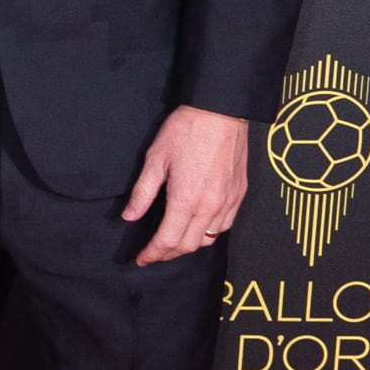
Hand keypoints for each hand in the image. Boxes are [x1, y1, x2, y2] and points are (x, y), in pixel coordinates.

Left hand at [122, 105, 250, 265]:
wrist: (221, 111)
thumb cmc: (186, 130)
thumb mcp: (155, 160)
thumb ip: (142, 193)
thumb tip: (129, 216)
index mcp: (186, 200)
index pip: (167, 240)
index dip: (152, 254)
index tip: (141, 258)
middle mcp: (210, 206)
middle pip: (188, 246)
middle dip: (168, 254)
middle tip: (153, 253)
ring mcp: (228, 202)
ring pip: (208, 240)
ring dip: (189, 246)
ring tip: (173, 243)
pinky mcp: (239, 195)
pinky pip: (224, 226)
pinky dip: (208, 234)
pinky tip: (197, 228)